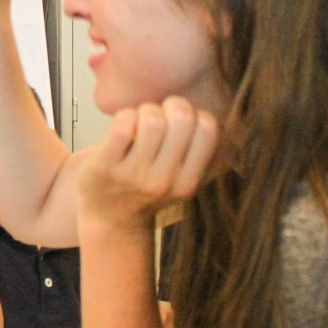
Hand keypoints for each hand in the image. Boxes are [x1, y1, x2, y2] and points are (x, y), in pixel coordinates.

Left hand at [77, 97, 218, 231]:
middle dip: (172, 105)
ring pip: (152, 120)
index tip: (181, 121)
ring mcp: (132, 175)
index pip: (209, 129)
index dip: (196, 113)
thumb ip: (203, 157)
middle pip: (181, 118)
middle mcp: (163, 181)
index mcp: (187, 182)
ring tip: (139, 120)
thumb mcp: (182, 182)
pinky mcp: (103, 167)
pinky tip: (123, 125)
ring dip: (145, 110)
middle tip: (161, 113)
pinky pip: (123, 124)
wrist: (111, 222)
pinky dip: (125, 115)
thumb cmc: (149, 190)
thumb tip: (224, 123)